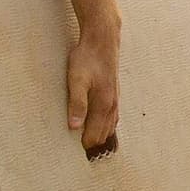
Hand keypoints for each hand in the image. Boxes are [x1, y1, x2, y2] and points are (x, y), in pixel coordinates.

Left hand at [67, 14, 121, 158]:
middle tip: (81, 151)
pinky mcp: (114, 91)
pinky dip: (108, 125)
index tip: (74, 151)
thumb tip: (74, 127)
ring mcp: (115, 98)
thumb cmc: (87, 59)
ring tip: (92, 144)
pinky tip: (104, 125)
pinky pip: (113, 115)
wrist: (102, 39)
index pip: (94, 133)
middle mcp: (112, 104)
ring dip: (102, 135)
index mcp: (103, 104)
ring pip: (111, 125)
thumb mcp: (76, 80)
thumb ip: (76, 104)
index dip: (84, 143)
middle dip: (93, 142)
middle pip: (104, 132)